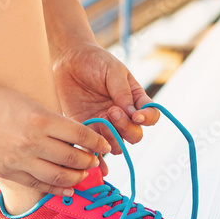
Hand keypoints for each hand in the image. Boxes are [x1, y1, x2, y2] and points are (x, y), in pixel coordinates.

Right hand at [0, 74, 110, 196]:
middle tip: (96, 161)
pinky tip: (67, 188)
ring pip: (58, 177)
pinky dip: (56, 189)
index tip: (104, 144)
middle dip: (89, 162)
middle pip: (73, 159)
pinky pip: (38, 185)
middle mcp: (32, 142)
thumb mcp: (30, 101)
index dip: (97, 142)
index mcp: (41, 119)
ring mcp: (19, 160)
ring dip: (76, 178)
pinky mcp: (7, 171)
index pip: (81, 136)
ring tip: (84, 175)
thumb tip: (76, 137)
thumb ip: (52, 121)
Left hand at [53, 43, 159, 165]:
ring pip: (116, 145)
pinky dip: (96, 156)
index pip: (151, 116)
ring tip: (99, 118)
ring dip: (111, 137)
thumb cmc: (95, 61)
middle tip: (111, 111)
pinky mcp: (87, 130)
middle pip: (135, 135)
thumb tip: (132, 113)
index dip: (148, 119)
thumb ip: (122, 92)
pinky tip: (94, 158)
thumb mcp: (113, 71)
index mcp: (135, 100)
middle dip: (125, 128)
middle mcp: (123, 116)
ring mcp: (105, 125)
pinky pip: (94, 149)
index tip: (137, 116)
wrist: (68, 60)